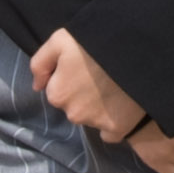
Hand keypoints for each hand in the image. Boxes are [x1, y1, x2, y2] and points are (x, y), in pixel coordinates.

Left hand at [33, 26, 150, 144]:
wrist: (136, 51)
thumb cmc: (96, 42)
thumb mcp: (60, 40)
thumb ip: (40, 63)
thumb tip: (37, 86)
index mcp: (58, 94)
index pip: (57, 91)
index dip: (70, 78)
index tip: (84, 67)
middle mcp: (74, 114)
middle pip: (74, 106)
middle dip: (83, 94)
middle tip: (100, 75)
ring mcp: (97, 124)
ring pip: (91, 118)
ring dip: (98, 106)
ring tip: (114, 85)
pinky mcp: (118, 129)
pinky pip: (110, 132)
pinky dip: (113, 121)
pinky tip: (121, 104)